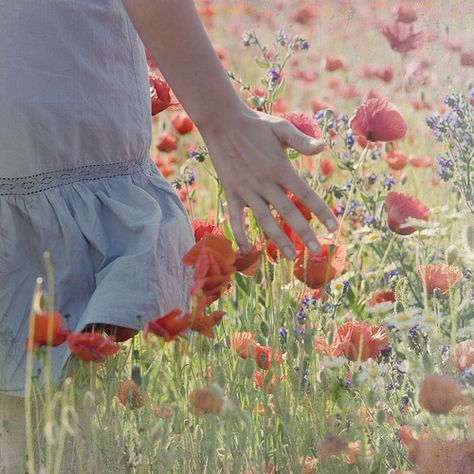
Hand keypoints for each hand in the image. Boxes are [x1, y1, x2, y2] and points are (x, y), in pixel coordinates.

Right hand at [197, 107, 337, 259]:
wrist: (222, 122)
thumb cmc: (256, 124)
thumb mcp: (281, 127)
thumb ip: (301, 141)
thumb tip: (323, 147)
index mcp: (280, 168)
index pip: (305, 194)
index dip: (321, 211)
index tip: (334, 227)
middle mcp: (265, 182)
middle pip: (288, 212)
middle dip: (304, 233)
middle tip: (317, 251)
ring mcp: (246, 190)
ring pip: (264, 219)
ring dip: (277, 239)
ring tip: (290, 256)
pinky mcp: (231, 192)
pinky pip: (235, 217)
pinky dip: (239, 233)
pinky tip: (247, 249)